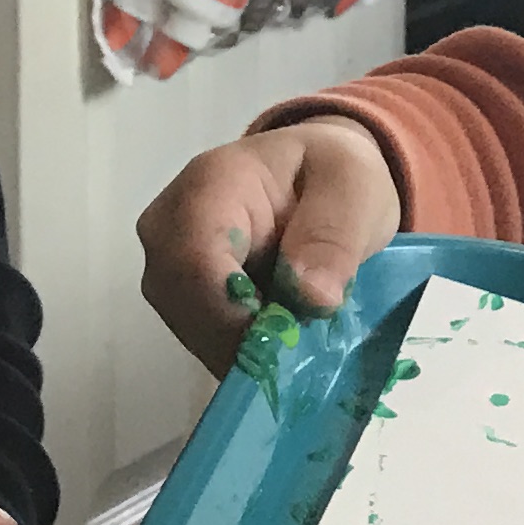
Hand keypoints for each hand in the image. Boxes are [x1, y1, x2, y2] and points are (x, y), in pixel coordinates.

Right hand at [139, 120, 399, 375]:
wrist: (316, 178)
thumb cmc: (332, 174)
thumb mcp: (354, 186)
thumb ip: (334, 235)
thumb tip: (312, 299)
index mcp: (210, 186)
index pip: (194, 261)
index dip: (235, 314)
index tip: (287, 339)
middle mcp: (169, 227)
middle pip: (187, 305)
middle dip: (246, 339)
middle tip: (303, 349)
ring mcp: (170, 266)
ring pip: (194, 331)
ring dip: (249, 348)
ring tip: (298, 338)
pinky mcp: (183, 298)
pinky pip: (206, 340)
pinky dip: (246, 350)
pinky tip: (282, 340)